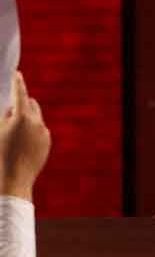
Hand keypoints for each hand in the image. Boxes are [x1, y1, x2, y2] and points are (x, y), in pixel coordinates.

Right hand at [0, 72, 50, 198]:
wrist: (12, 182)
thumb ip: (4, 117)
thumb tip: (11, 109)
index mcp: (22, 118)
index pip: (19, 94)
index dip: (17, 83)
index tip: (17, 74)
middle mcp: (37, 123)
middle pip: (30, 104)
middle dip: (20, 104)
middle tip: (8, 111)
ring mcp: (44, 133)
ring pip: (35, 118)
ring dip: (25, 118)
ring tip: (12, 131)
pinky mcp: (47, 143)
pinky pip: (39, 131)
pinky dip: (30, 131)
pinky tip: (20, 143)